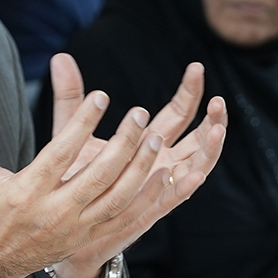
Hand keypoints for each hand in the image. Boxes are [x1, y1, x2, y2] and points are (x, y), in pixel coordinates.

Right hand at [0, 81, 164, 277]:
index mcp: (26, 192)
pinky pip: (124, 216)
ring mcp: (75, 227)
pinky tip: (161, 174)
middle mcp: (54, 212)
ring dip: (140, 168)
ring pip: (117, 197)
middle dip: (123, 144)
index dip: (83, 123)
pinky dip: (145, 197)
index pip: (61, 153)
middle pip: (98, 176)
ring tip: (154, 138)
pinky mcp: (87, 237)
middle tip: (139, 114)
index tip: (103, 97)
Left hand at [44, 54, 226, 277]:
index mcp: (149, 142)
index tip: (197, 68)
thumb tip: (60, 56)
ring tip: (217, 130)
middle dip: (211, 119)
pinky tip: (197, 172)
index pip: (179, 114)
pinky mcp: (148, 209)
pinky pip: (174, 197)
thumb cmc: (75, 175)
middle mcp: (161, 162)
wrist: (64, 221)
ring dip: (209, 149)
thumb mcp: (73, 131)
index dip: (190, 92)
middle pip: (196, 137)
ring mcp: (159, 186)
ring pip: (196, 166)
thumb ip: (72, 97)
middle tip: (217, 100)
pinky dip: (187, 185)